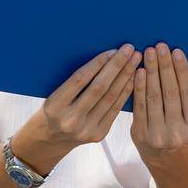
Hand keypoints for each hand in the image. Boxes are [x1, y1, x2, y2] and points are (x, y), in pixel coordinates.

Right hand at [15, 45, 139, 168]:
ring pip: (110, 97)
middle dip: (116, 66)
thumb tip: (103, 56)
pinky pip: (115, 108)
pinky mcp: (98, 134)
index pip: (79, 79)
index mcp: (54, 106)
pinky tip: (133, 77)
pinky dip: (125, 91)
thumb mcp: (54, 94)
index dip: (97, 63)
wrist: (52, 138)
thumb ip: (73, 81)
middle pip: (99, 88)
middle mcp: (70, 119)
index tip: (112, 50)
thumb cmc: (54, 108)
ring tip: (135, 60)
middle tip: (129, 49)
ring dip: (125, 76)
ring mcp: (85, 129)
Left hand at [131, 43, 187, 163]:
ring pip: (154, 97)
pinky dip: (139, 86)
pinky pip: (139, 106)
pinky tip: (138, 71)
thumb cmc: (178, 128)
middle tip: (160, 46)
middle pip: (171, 93)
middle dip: (165, 67)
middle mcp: (177, 134)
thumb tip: (176, 62)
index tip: (177, 52)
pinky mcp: (140, 134)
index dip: (182, 71)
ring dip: (151, 72)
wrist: (163, 157)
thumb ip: (185, 99)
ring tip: (149, 53)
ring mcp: (157, 135)